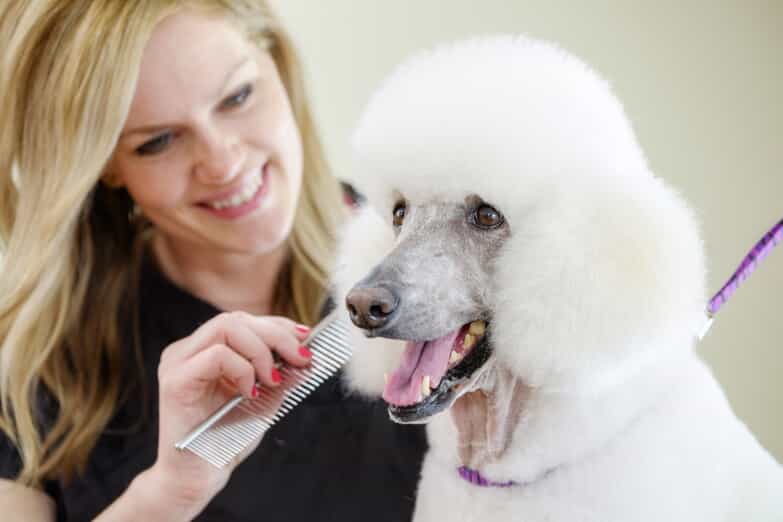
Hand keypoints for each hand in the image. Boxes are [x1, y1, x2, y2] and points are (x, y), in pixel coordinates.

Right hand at [146, 312, 311, 516]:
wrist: (199, 477)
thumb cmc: (226, 440)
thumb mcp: (263, 400)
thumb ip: (280, 375)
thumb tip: (305, 356)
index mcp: (205, 350)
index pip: (243, 321)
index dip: (277, 325)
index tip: (306, 340)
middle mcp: (188, 351)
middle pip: (236, 319)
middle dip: (277, 335)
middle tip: (301, 358)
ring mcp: (178, 363)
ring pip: (226, 327)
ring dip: (261, 350)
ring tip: (274, 379)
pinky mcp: (175, 381)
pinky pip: (216, 355)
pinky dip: (243, 369)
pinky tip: (250, 392)